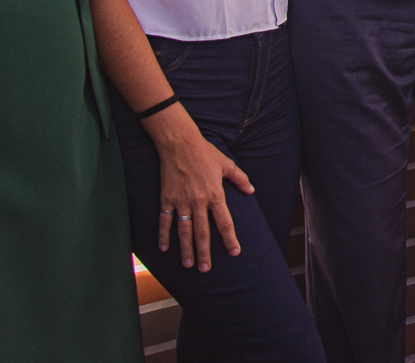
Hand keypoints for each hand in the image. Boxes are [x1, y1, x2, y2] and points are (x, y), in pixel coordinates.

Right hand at [150, 111, 253, 272]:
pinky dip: (163, 235)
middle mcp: (198, 201)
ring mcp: (181, 201)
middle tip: (206, 269)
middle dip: (205, 253)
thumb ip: (240, 179)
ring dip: (186, 249)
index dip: (229, 239)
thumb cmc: (205, 153)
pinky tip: (163, 249)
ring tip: (188, 265)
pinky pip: (164, 221)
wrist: (180, 144)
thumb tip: (251, 190)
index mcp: (215, 194)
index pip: (225, 222)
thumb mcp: (227, 164)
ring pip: (184, 231)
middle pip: (202, 233)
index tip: (234, 252)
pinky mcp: (167, 199)